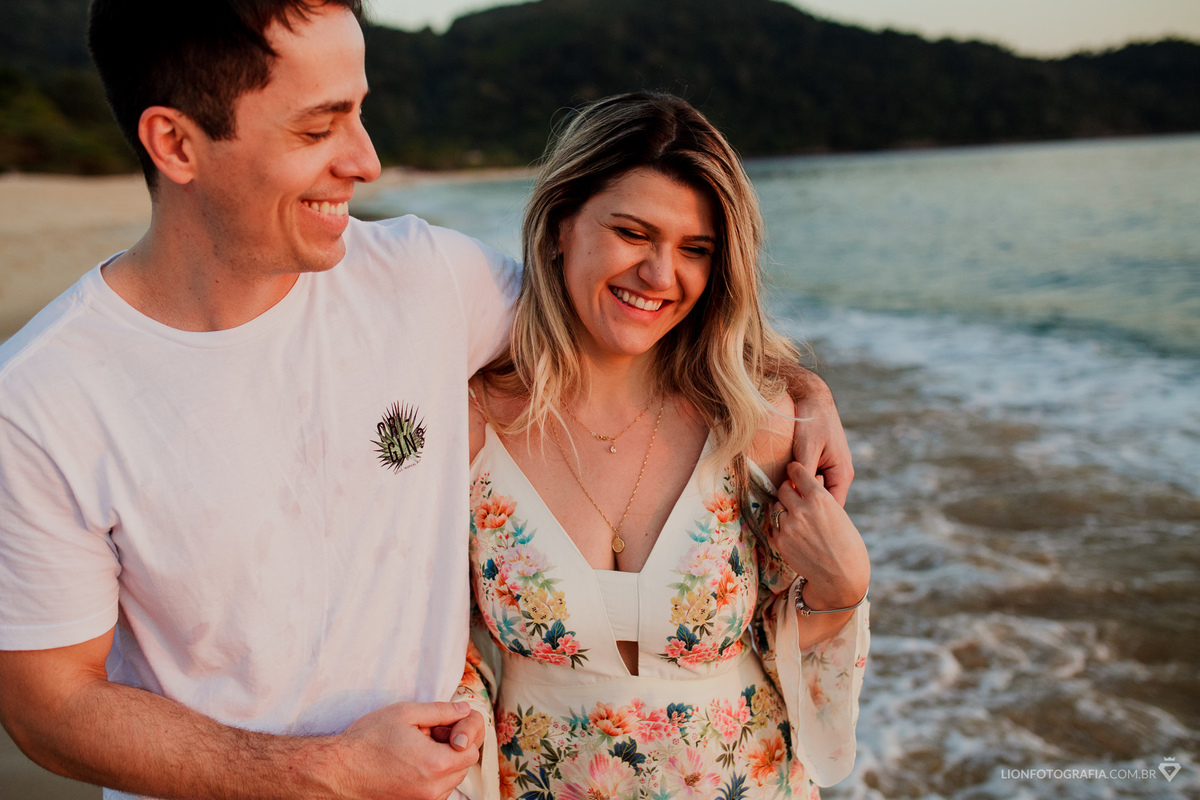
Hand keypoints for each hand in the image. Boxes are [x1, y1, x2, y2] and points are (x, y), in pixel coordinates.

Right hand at [339, 701, 480, 799]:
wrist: (338, 769)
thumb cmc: (368, 739)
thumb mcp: (406, 713)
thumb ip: (441, 711)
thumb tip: (464, 710)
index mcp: (436, 764)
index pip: (472, 751)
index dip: (459, 735)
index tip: (439, 729)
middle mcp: (432, 790)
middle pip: (462, 768)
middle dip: (452, 750)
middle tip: (425, 738)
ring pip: (449, 782)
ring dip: (441, 766)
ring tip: (414, 752)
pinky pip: (434, 793)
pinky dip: (429, 779)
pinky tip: (408, 766)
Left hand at [771, 462, 869, 612]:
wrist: (841, 576)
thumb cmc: (847, 544)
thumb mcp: (839, 514)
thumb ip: (821, 497)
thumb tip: (812, 480)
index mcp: (820, 499)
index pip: (799, 473)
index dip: (795, 470)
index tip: (793, 469)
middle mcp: (801, 510)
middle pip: (783, 489)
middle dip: (788, 490)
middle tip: (792, 494)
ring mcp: (788, 526)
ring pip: (776, 507)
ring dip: (783, 509)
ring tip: (794, 517)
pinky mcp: (781, 542)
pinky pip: (772, 526)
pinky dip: (779, 526)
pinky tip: (790, 531)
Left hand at [790, 376, 853, 505]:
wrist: (812, 398)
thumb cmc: (812, 421)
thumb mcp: (807, 449)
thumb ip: (804, 475)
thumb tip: (794, 498)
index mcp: (842, 474)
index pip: (834, 507)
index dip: (818, 518)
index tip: (798, 524)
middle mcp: (838, 475)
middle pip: (824, 504)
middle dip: (807, 511)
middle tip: (786, 518)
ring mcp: (829, 471)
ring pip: (815, 496)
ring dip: (800, 500)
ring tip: (783, 507)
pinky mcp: (818, 465)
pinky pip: (809, 485)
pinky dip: (798, 489)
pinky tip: (783, 492)